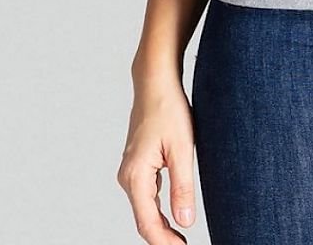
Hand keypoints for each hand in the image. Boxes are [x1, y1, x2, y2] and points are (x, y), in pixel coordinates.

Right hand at [116, 79, 197, 242]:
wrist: (155, 83)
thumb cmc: (168, 109)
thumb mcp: (182, 148)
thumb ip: (183, 187)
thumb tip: (185, 222)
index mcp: (136, 176)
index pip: (148, 224)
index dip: (165, 243)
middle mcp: (127, 178)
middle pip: (144, 221)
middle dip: (163, 239)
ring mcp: (130, 172)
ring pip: (144, 210)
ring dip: (160, 228)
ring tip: (181, 241)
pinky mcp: (136, 166)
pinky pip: (145, 198)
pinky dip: (157, 212)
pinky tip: (172, 218)